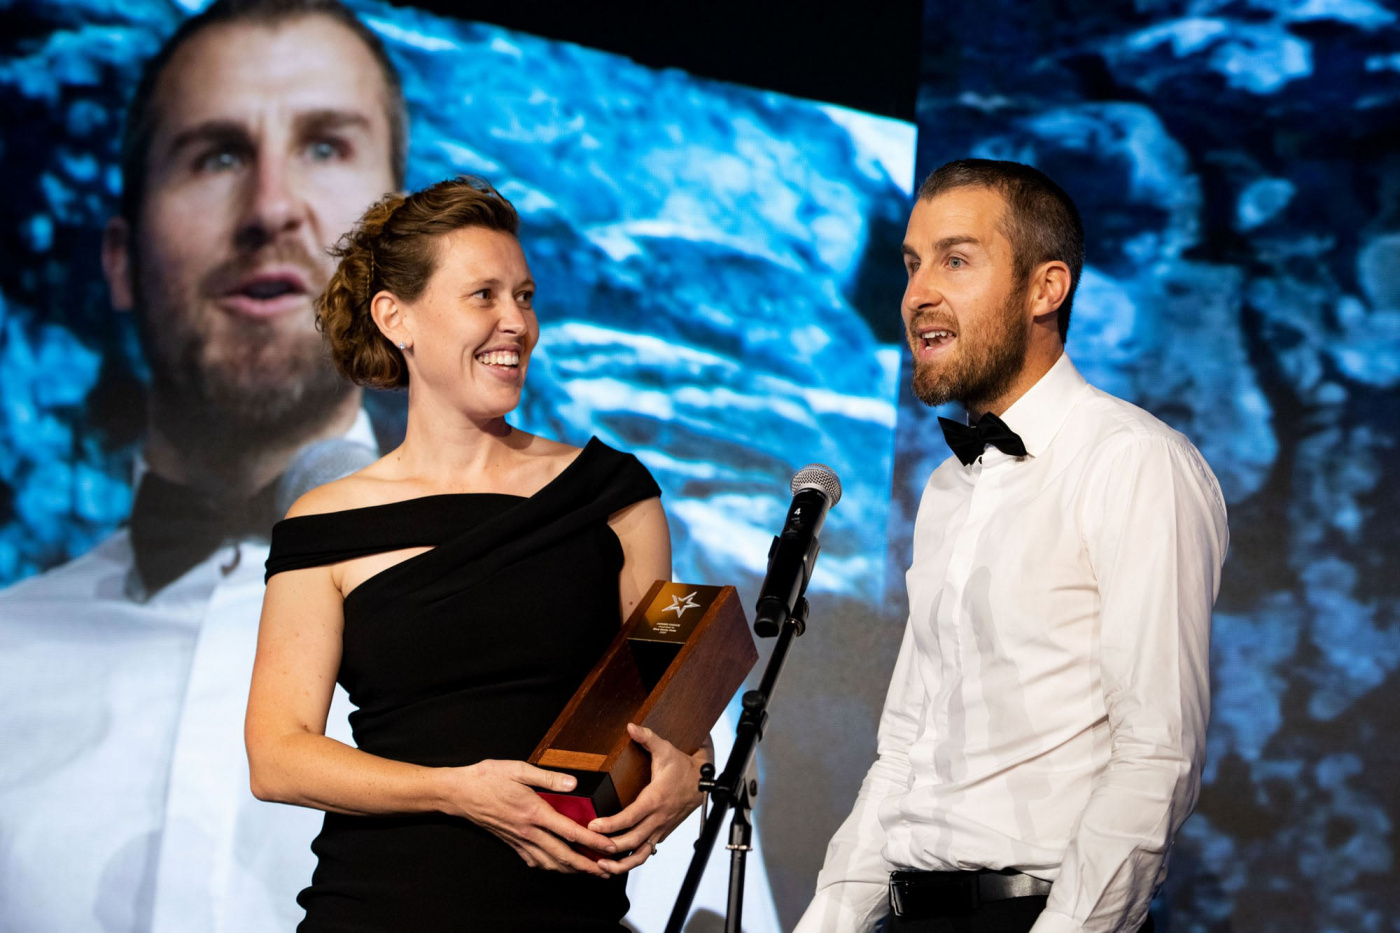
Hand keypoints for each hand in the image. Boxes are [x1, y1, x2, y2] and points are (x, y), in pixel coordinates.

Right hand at [446, 759, 618, 876]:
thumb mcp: (518, 769)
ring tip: (589, 871)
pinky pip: (534, 861)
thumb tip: (573, 783)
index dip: (592, 841)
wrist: (459, 793)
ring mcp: (519, 840)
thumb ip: (548, 777)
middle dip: (587, 865)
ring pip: (549, 862)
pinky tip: (558, 865)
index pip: (570, 831)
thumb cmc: (488, 778)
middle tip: (607, 870)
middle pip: (563, 855)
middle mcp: (528, 831)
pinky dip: (550, 866)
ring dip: (571, 869)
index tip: (609, 847)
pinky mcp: (511, 843)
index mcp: (534, 812)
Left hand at [587, 723, 710, 873]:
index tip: (593, 827)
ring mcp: (661, 828)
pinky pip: (647, 852)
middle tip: (590, 848)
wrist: (702, 780)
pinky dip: (632, 860)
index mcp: (656, 799)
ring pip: (642, 854)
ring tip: (603, 867)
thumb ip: (647, 738)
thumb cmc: (682, 765)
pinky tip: (617, 862)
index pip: (630, 817)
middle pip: (633, 840)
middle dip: (610, 847)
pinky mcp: (662, 833)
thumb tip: (631, 727)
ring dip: (622, 864)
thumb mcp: (665, 749)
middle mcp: (658, 818)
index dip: (611, 825)